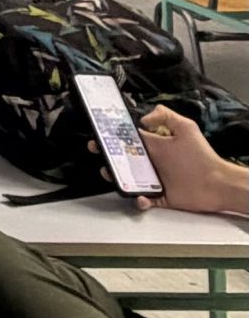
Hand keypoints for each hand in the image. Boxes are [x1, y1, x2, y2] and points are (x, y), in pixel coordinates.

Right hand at [96, 105, 248, 214]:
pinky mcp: (161, 197)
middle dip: (107, 155)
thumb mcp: (186, 128)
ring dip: (117, 177)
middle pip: (123, 158)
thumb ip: (165, 116)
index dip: (113, 135)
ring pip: (128, 179)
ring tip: (111, 175)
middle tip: (98, 151)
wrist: (218, 184)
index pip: (129, 138)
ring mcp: (155, 180)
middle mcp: (152, 162)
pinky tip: (140, 197)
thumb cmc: (203, 156)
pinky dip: (138, 200)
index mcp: (155, 145)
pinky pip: (143, 200)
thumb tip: (142, 119)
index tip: (101, 133)